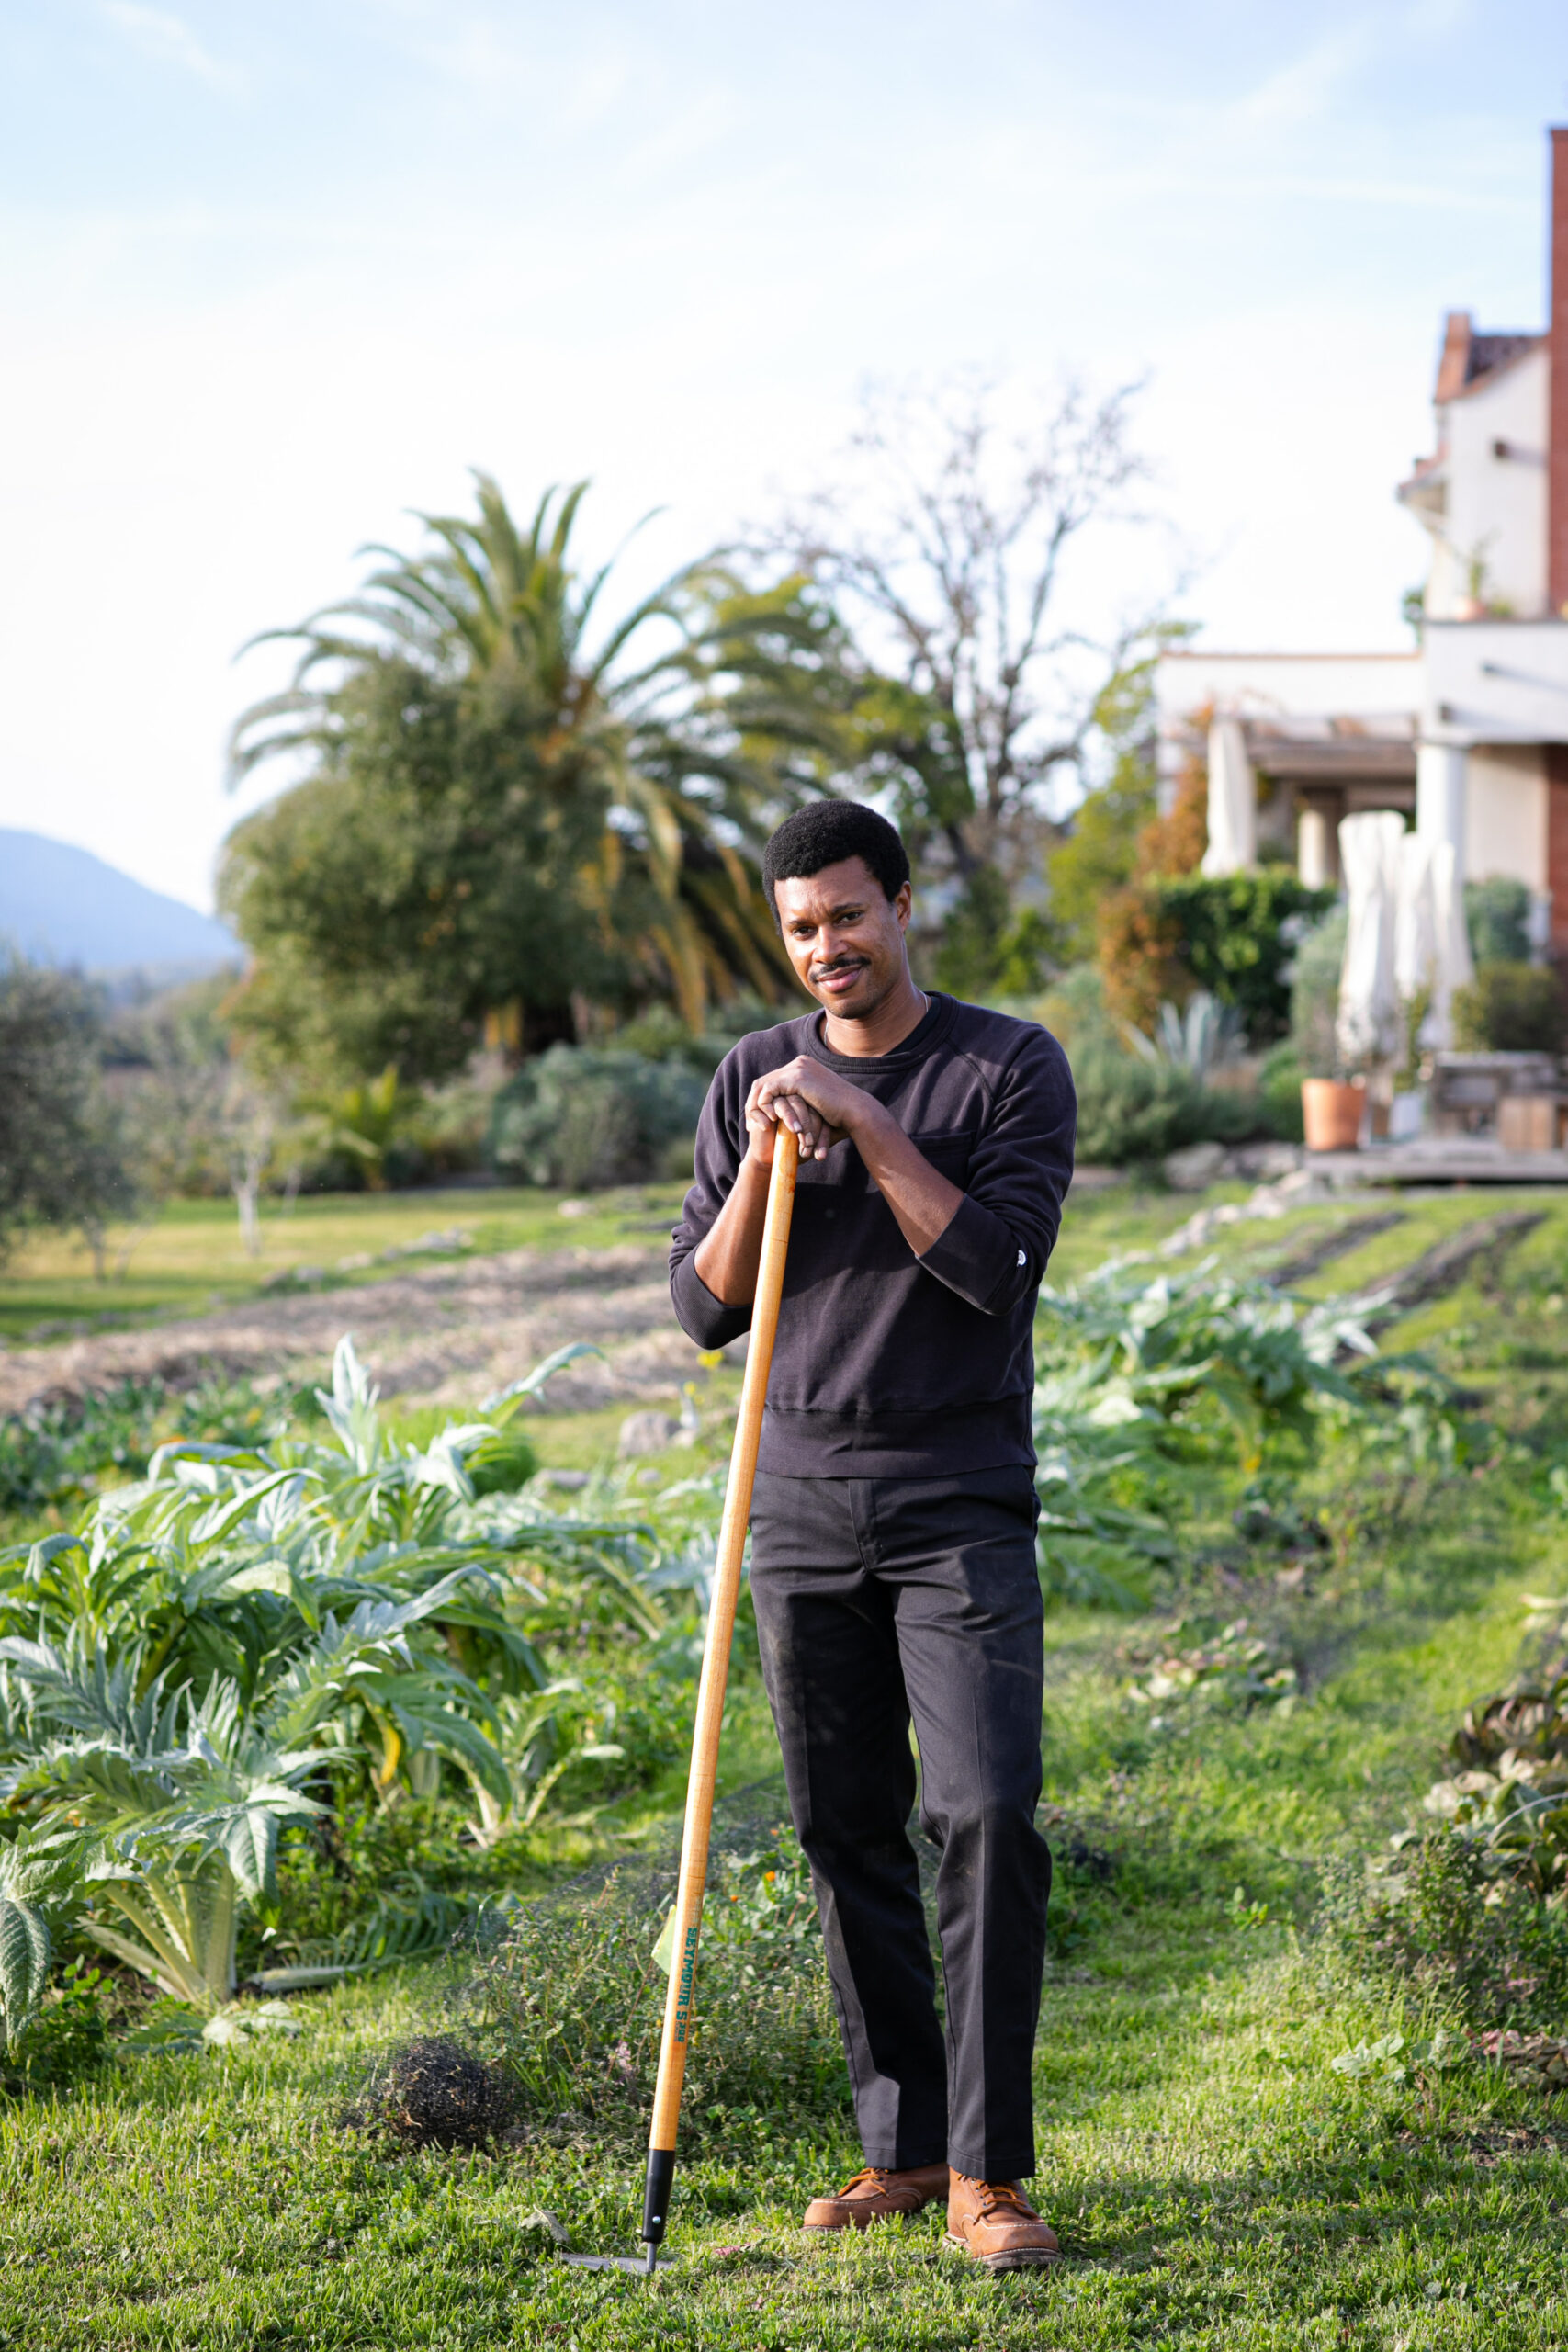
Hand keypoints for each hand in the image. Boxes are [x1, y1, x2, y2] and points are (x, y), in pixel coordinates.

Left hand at [745, 1056, 877, 1163]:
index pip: (772, 1081)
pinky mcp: (798, 1077)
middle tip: (752, 1126)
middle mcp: (799, 1063)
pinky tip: (770, 1120)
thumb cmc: (839, 1116)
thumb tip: (786, 1115)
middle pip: (763, 1082)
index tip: (760, 1123)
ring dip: (756, 1108)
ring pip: (762, 1086)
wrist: (855, 1112)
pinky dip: (764, 1106)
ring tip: (759, 1127)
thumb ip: (800, 1104)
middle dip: (753, 1105)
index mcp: (803, 1068)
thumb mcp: (815, 1107)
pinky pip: (769, 1090)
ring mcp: (798, 1068)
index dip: (761, 1102)